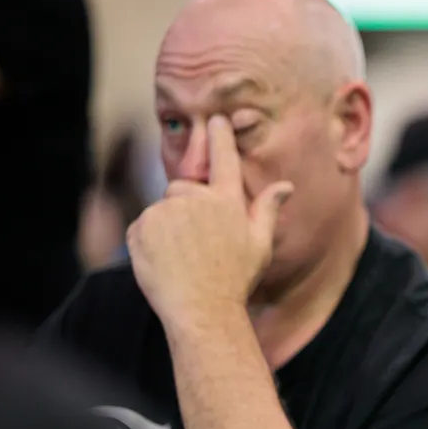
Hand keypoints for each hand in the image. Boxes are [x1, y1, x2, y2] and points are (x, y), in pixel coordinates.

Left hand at [127, 115, 291, 327]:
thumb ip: (267, 209)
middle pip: (183, 187)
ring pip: (163, 210)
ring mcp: (166, 212)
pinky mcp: (141, 226)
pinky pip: (142, 228)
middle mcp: (197, 200)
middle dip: (186, 207)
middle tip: (197, 244)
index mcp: (227, 202)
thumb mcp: (260, 245)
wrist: (203, 310)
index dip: (220, 137)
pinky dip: (149, 242)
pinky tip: (164, 263)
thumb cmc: (236, 280)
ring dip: (168, 228)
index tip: (216, 118)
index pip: (224, 160)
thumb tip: (286, 185)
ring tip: (181, 259)